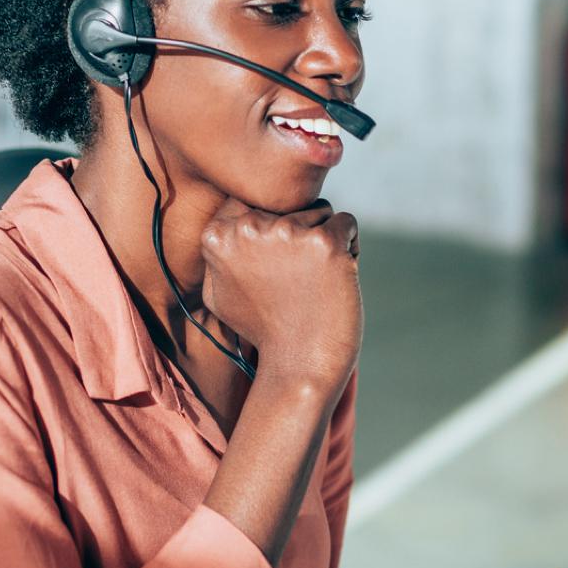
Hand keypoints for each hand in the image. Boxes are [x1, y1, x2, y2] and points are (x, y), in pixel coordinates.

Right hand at [199, 197, 361, 390]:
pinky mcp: (324, 242)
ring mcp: (287, 232)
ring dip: (324, 239)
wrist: (298, 367)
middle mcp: (248, 228)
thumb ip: (219, 253)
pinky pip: (347, 222)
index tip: (277, 261)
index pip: (253, 199)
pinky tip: (338, 276)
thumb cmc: (263, 331)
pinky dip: (349, 246)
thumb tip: (231, 221)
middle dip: (299, 231)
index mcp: (217, 235)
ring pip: (319, 210)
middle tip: (298, 275)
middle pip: (288, 203)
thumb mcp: (219, 293)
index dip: (272, 226)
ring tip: (316, 280)